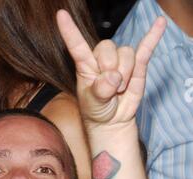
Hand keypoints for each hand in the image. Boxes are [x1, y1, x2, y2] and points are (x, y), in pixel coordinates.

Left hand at [56, 10, 165, 126]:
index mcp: (85, 64)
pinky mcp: (137, 66)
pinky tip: (159, 23)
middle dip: (111, 70)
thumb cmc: (97, 110)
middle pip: (109, 48)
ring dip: (125, 75)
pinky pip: (146, 48)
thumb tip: (113, 77)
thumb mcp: (93, 104)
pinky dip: (153, 36)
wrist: (112, 121)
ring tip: (120, 90)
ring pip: (127, 54)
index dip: (70, 31)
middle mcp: (102, 58)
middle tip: (109, 90)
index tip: (61, 15)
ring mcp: (120, 60)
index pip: (77, 45)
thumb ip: (100, 90)